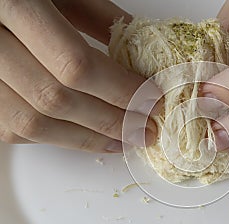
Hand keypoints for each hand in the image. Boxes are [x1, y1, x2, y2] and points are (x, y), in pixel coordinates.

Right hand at [0, 0, 159, 151]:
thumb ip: (98, 17)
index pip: (74, 64)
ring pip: (30, 123)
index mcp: (11, 4)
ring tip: (120, 141)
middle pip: (55, 99)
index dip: (119, 89)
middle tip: (144, 129)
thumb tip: (139, 52)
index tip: (151, 100)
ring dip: (83, 139)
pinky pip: (10, 127)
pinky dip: (52, 136)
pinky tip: (81, 136)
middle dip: (109, 121)